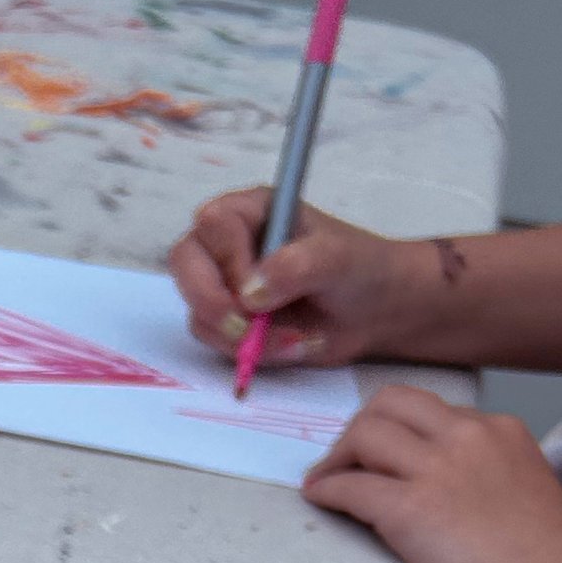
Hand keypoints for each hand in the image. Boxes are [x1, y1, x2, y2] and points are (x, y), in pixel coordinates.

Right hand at [170, 191, 429, 367]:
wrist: (376, 312)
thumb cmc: (361, 270)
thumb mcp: (338, 258)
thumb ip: (296, 266)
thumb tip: (250, 293)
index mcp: (253, 210)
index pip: (213, 224)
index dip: (227, 259)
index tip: (256, 290)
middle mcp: (229, 243)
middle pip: (185, 263)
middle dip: (211, 302)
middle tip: (245, 329)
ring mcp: (225, 283)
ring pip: (197, 310)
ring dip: (238, 335)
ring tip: (290, 339)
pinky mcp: (228, 320)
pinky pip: (214, 340)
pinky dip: (246, 352)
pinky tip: (287, 346)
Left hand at [302, 384, 561, 562]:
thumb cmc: (551, 560)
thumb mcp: (524, 488)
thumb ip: (487, 474)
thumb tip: (444, 492)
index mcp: (499, 430)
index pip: (431, 411)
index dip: (397, 431)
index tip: (381, 456)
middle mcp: (467, 435)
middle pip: (389, 404)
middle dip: (359, 429)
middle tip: (344, 463)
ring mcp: (437, 469)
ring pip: (363, 434)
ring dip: (336, 457)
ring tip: (326, 483)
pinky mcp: (409, 507)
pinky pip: (349, 486)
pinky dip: (326, 490)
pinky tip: (319, 501)